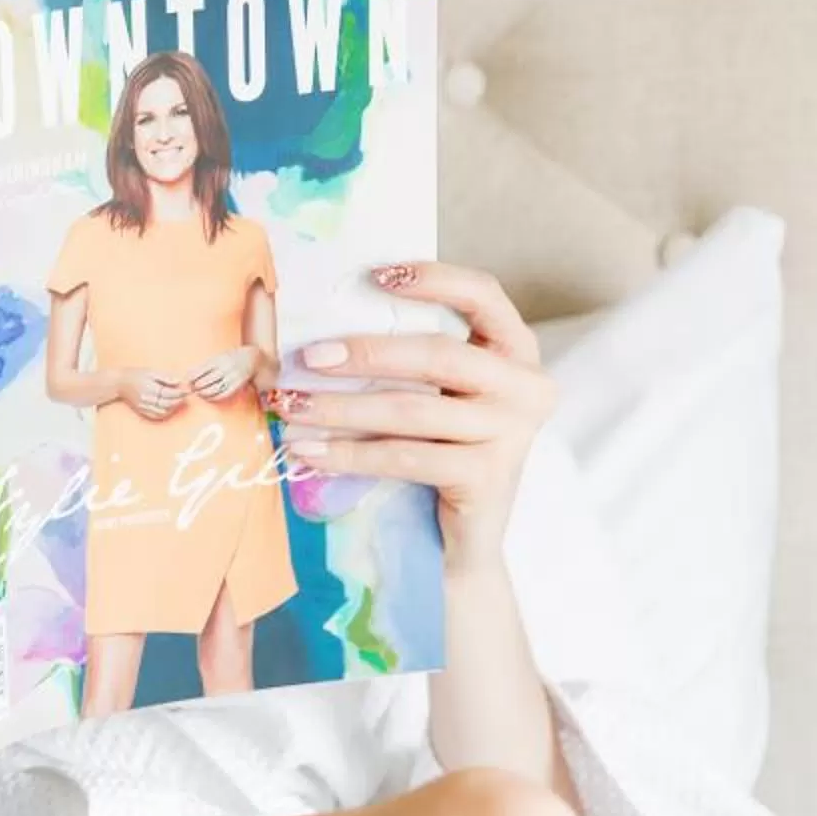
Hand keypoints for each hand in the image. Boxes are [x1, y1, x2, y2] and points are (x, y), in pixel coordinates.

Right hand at [118, 369, 191, 421]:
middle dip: (178, 400)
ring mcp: (144, 407)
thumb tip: (179, 381)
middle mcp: (147, 399)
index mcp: (149, 388)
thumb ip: (165, 377)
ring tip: (178, 400)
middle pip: (167, 404)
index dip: (180, 392)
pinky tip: (169, 407)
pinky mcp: (142, 411)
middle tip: (185, 395)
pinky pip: (156, 416)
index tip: (187, 390)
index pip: (169, 393)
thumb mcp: (151, 371)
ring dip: (173, 407)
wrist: (120, 383)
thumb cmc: (136, 374)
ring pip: (163, 411)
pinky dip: (165, 413)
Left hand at [185, 345, 260, 400]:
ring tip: (198, 393)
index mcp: (219, 359)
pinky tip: (207, 397)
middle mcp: (226, 368)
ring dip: (203, 393)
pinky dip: (213, 397)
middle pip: (206, 380)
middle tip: (190, 389)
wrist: (252, 357)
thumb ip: (206, 365)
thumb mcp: (219, 356)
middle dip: (196, 386)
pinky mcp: (236, 385)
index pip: (202, 370)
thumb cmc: (232, 357)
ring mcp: (232, 377)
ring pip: (213, 389)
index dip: (192, 377)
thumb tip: (189, 375)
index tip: (187, 380)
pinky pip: (222, 394)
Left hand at [273, 263, 551, 567]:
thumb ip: (410, 358)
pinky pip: (405, 456)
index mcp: (516, 351)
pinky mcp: (487, 477)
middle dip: (365, 354)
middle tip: (307, 358)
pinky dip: (349, 453)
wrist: (463, 540)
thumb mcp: (439, 395)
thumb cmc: (442, 453)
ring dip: (341, 408)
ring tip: (290, 407)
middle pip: (438, 354)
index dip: (435, 279)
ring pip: (412, 409)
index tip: (376, 275)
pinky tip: (308, 451)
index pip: (484, 295)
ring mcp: (512, 434)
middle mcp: (526, 386)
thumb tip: (326, 329)